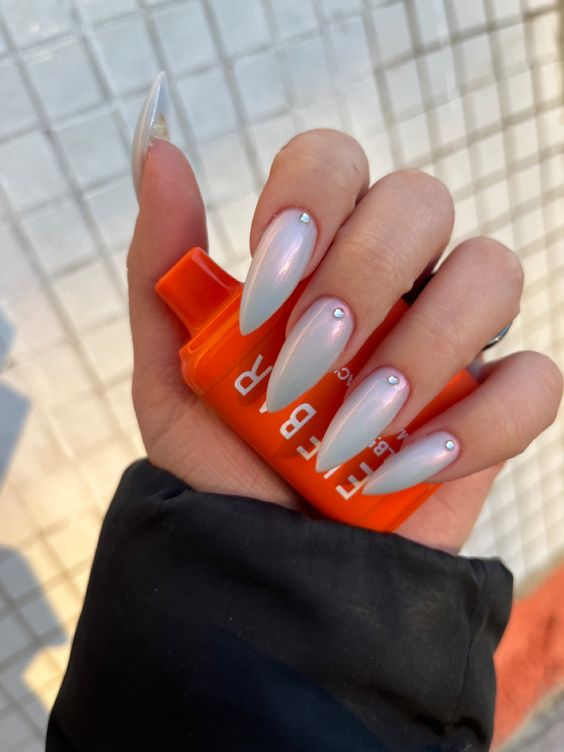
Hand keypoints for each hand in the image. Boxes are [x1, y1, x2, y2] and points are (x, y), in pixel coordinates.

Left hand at [127, 128, 561, 553]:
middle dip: (361, 277)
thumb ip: (162, 267)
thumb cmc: (222, 464)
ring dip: (420, 350)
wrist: (268, 561)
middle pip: (422, 200)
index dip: (308, 200)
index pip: (335, 160)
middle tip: (305, 361)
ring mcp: (450, 339)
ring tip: (353, 428)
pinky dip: (479, 425)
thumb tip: (161, 155)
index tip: (264, 288)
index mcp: (317, 254)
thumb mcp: (172, 371)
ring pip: (493, 270)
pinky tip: (407, 468)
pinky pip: (533, 381)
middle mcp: (393, 279)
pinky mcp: (493, 409)